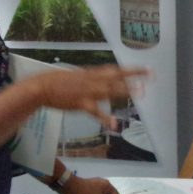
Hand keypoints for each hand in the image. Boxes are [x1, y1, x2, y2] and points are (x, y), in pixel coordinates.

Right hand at [31, 65, 148, 126]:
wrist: (42, 87)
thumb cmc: (57, 82)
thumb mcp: (76, 76)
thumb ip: (90, 79)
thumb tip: (99, 80)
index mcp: (92, 73)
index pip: (115, 70)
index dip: (131, 70)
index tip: (146, 69)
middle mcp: (93, 80)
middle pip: (117, 77)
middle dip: (134, 76)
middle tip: (150, 77)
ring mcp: (88, 91)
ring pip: (110, 90)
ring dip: (125, 91)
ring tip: (140, 93)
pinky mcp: (81, 103)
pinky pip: (96, 111)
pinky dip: (105, 118)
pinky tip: (114, 125)